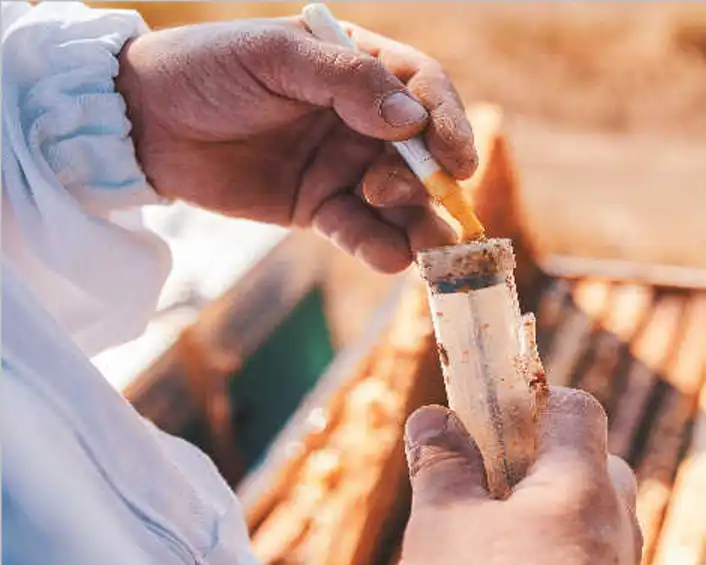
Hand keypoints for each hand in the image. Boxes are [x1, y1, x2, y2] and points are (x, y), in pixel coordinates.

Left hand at [115, 16, 477, 272]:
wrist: (141, 122)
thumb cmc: (206, 69)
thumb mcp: (274, 57)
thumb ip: (345, 81)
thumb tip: (412, 121)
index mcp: (360, 67)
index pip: (425, 90)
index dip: (449, 123)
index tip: (455, 158)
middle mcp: (363, 119)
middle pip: (424, 153)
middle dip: (429, 181)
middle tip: (406, 195)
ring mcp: (344, 167)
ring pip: (403, 201)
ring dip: (422, 224)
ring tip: (426, 245)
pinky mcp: (319, 209)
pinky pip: (362, 233)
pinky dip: (380, 248)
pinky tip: (387, 256)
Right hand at [398, 388, 641, 564]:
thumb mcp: (442, 523)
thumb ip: (441, 464)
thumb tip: (433, 419)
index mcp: (582, 486)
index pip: (578, 409)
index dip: (533, 400)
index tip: (493, 413)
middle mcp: (618, 525)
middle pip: (593, 464)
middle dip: (544, 463)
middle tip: (491, 482)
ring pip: (594, 520)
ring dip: (552, 516)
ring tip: (495, 542)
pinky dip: (560, 562)